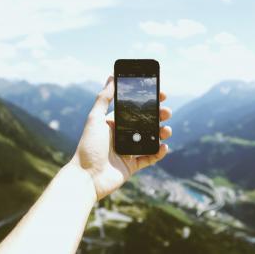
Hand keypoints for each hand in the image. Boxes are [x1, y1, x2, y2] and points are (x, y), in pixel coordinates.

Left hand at [70, 76, 171, 199]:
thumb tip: (111, 76)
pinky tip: (164, 147)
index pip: (135, 109)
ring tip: (167, 130)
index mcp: (114, 123)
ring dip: (162, 133)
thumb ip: (104, 98)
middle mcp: (122, 135)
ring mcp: (128, 151)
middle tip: (167, 112)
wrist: (86, 178)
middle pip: (146, 123)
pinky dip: (159, 153)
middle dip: (159, 116)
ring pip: (150, 139)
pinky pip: (149, 158)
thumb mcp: (95, 119)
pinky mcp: (132, 166)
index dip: (148, 101)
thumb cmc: (88, 147)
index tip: (161, 94)